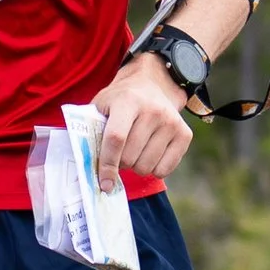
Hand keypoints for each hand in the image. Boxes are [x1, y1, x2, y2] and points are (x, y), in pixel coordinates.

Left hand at [89, 54, 196, 188]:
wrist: (151, 85)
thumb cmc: (119, 101)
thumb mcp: (101, 106)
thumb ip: (91, 131)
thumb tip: (84, 165)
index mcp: (127, 101)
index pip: (116, 138)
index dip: (107, 164)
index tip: (104, 184)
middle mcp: (153, 110)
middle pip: (130, 157)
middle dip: (120, 163)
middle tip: (119, 152)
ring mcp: (171, 122)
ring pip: (146, 167)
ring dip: (136, 167)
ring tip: (134, 150)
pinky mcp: (185, 134)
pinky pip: (164, 170)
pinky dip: (153, 170)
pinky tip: (149, 153)